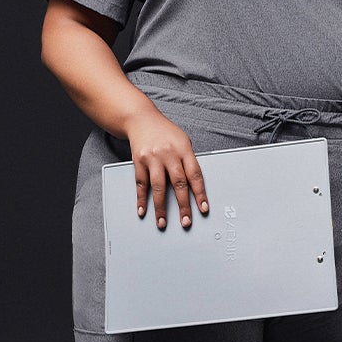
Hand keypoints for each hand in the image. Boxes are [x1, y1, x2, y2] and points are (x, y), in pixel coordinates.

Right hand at [120, 105, 209, 230]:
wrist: (142, 119)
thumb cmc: (165, 132)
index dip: (200, 193)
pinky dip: (141, 199)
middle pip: (178, 183)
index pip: (195, 175)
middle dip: (183, 205)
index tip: (203, 208)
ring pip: (158, 186)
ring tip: (162, 222)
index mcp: (184, 149)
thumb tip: (195, 186)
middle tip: (186, 221)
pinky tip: (143, 210)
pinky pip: (141, 183)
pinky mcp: (139, 161)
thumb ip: (188, 161)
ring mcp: (153, 158)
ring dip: (161, 207)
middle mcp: (168, 154)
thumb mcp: (183, 141)